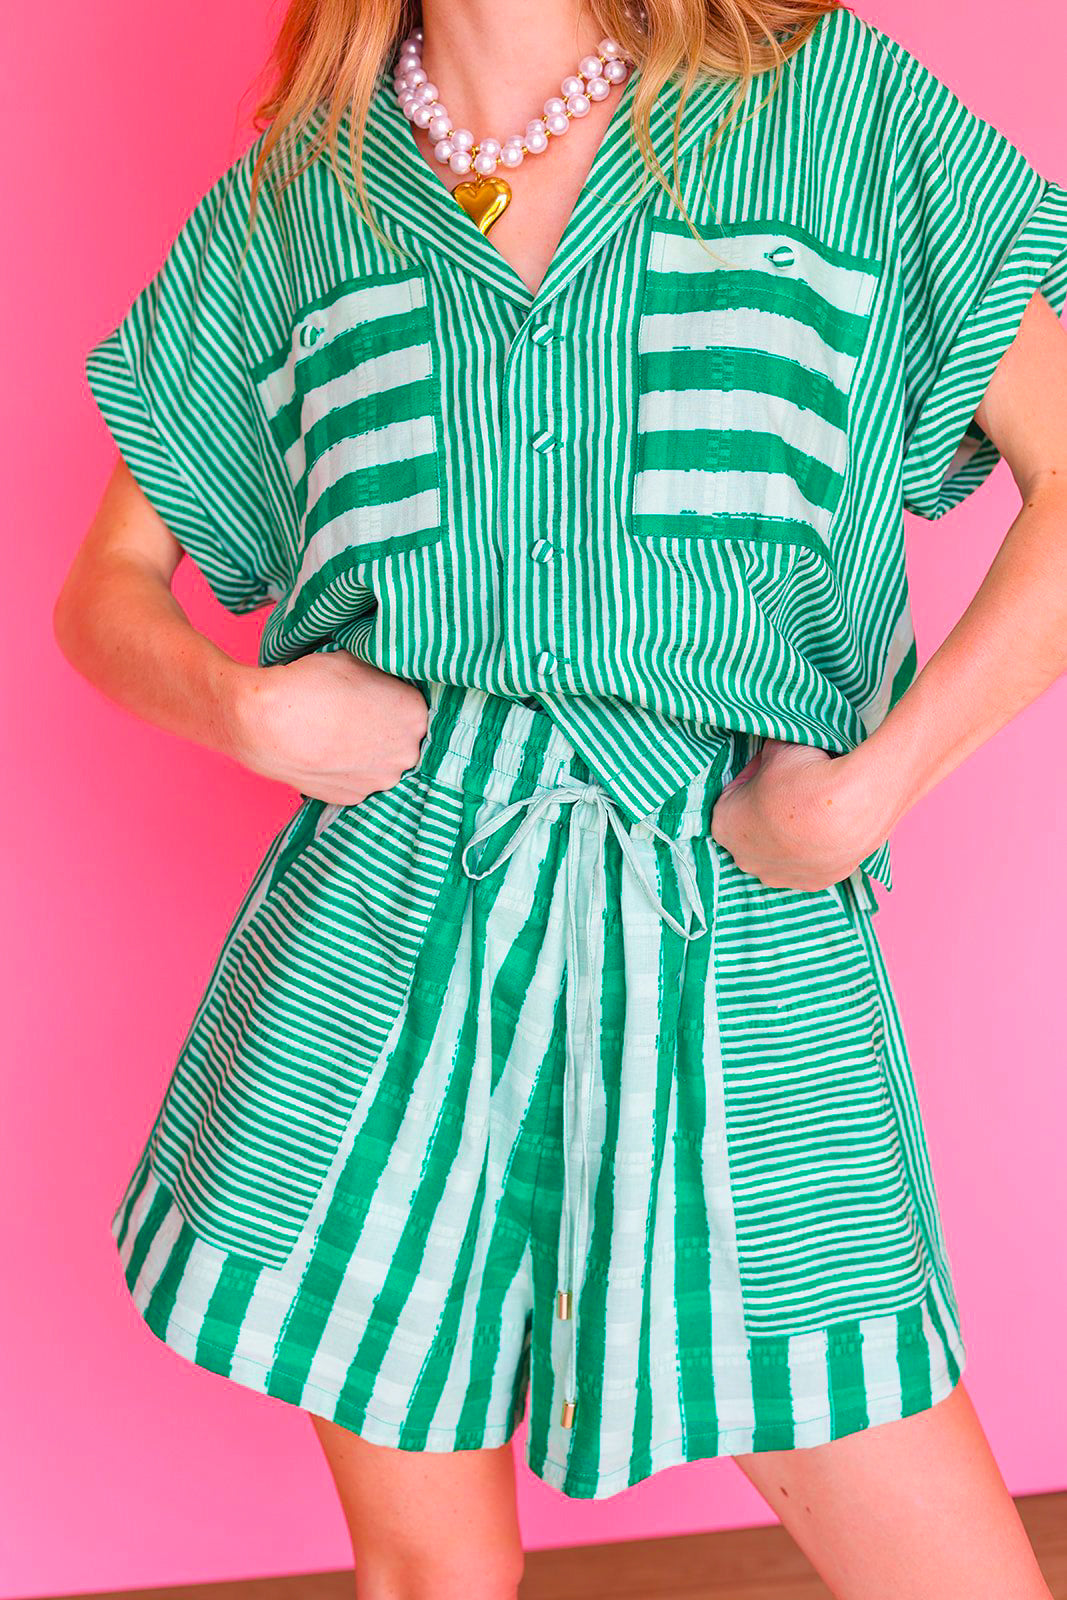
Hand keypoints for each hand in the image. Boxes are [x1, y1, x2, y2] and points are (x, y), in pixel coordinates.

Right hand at [226, 652, 428, 804]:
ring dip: (364, 752)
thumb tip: (379, 679)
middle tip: (352, 715)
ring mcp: (379, 780)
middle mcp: (405, 753)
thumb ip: (378, 675)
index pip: (411, 704)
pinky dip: (344, 769)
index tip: (370, 695)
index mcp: (414, 715)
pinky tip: (325, 753)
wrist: (268, 723)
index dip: (389, 697)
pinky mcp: (352, 798)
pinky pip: (355, 781)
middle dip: (382, 728)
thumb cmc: (311, 685)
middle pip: (401, 738)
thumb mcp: (354, 661)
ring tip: (335, 735)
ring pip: (379, 763)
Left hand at [710, 738, 891, 890]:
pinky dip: (817, 848)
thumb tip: (771, 755)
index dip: (754, 776)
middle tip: (794, 788)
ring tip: (815, 809)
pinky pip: (809, 862)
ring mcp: (779, 876)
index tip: (773, 768)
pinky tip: (828, 828)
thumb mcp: (776, 749)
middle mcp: (746, 859)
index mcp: (725, 825)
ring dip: (792, 833)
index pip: (734, 795)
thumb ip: (766, 755)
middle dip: (769, 810)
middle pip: (755, 828)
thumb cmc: (804, 777)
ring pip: (781, 850)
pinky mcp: (813, 883)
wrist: (853, 806)